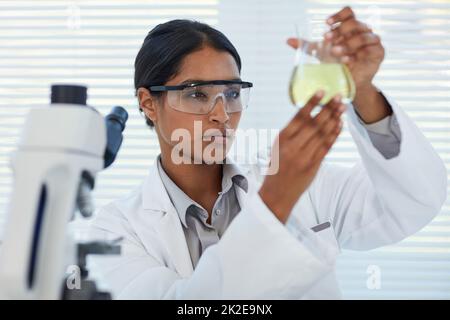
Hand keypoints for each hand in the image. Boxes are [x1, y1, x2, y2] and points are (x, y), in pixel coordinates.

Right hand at [259, 91, 344, 222]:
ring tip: (342, 108)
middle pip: (314, 123)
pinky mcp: (314, 165)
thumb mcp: (276, 148)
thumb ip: (291, 134)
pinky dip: (335, 134)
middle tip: (338, 97)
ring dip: (334, 119)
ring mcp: (305, 157)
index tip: (322, 91)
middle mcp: (293, 147)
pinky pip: (327, 147)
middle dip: (328, 108)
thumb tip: (308, 116)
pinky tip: (340, 124)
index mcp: (281, 139)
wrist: (276, 195)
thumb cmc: (275, 169)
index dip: (312, 103)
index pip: (299, 117)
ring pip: (323, 134)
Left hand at [287, 6, 383, 89]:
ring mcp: (373, 41)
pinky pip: (370, 48)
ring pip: (362, 35)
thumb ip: (307, 46)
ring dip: (347, 43)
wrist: (348, 82)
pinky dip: (357, 53)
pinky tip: (347, 60)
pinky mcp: (378, 52)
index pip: (348, 12)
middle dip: (339, 31)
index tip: (326, 24)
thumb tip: (288, 40)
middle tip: (326, 39)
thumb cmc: (336, 64)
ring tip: (335, 52)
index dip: (338, 16)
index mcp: (351, 27)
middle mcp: (363, 31)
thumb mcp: (320, 53)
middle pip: (354, 22)